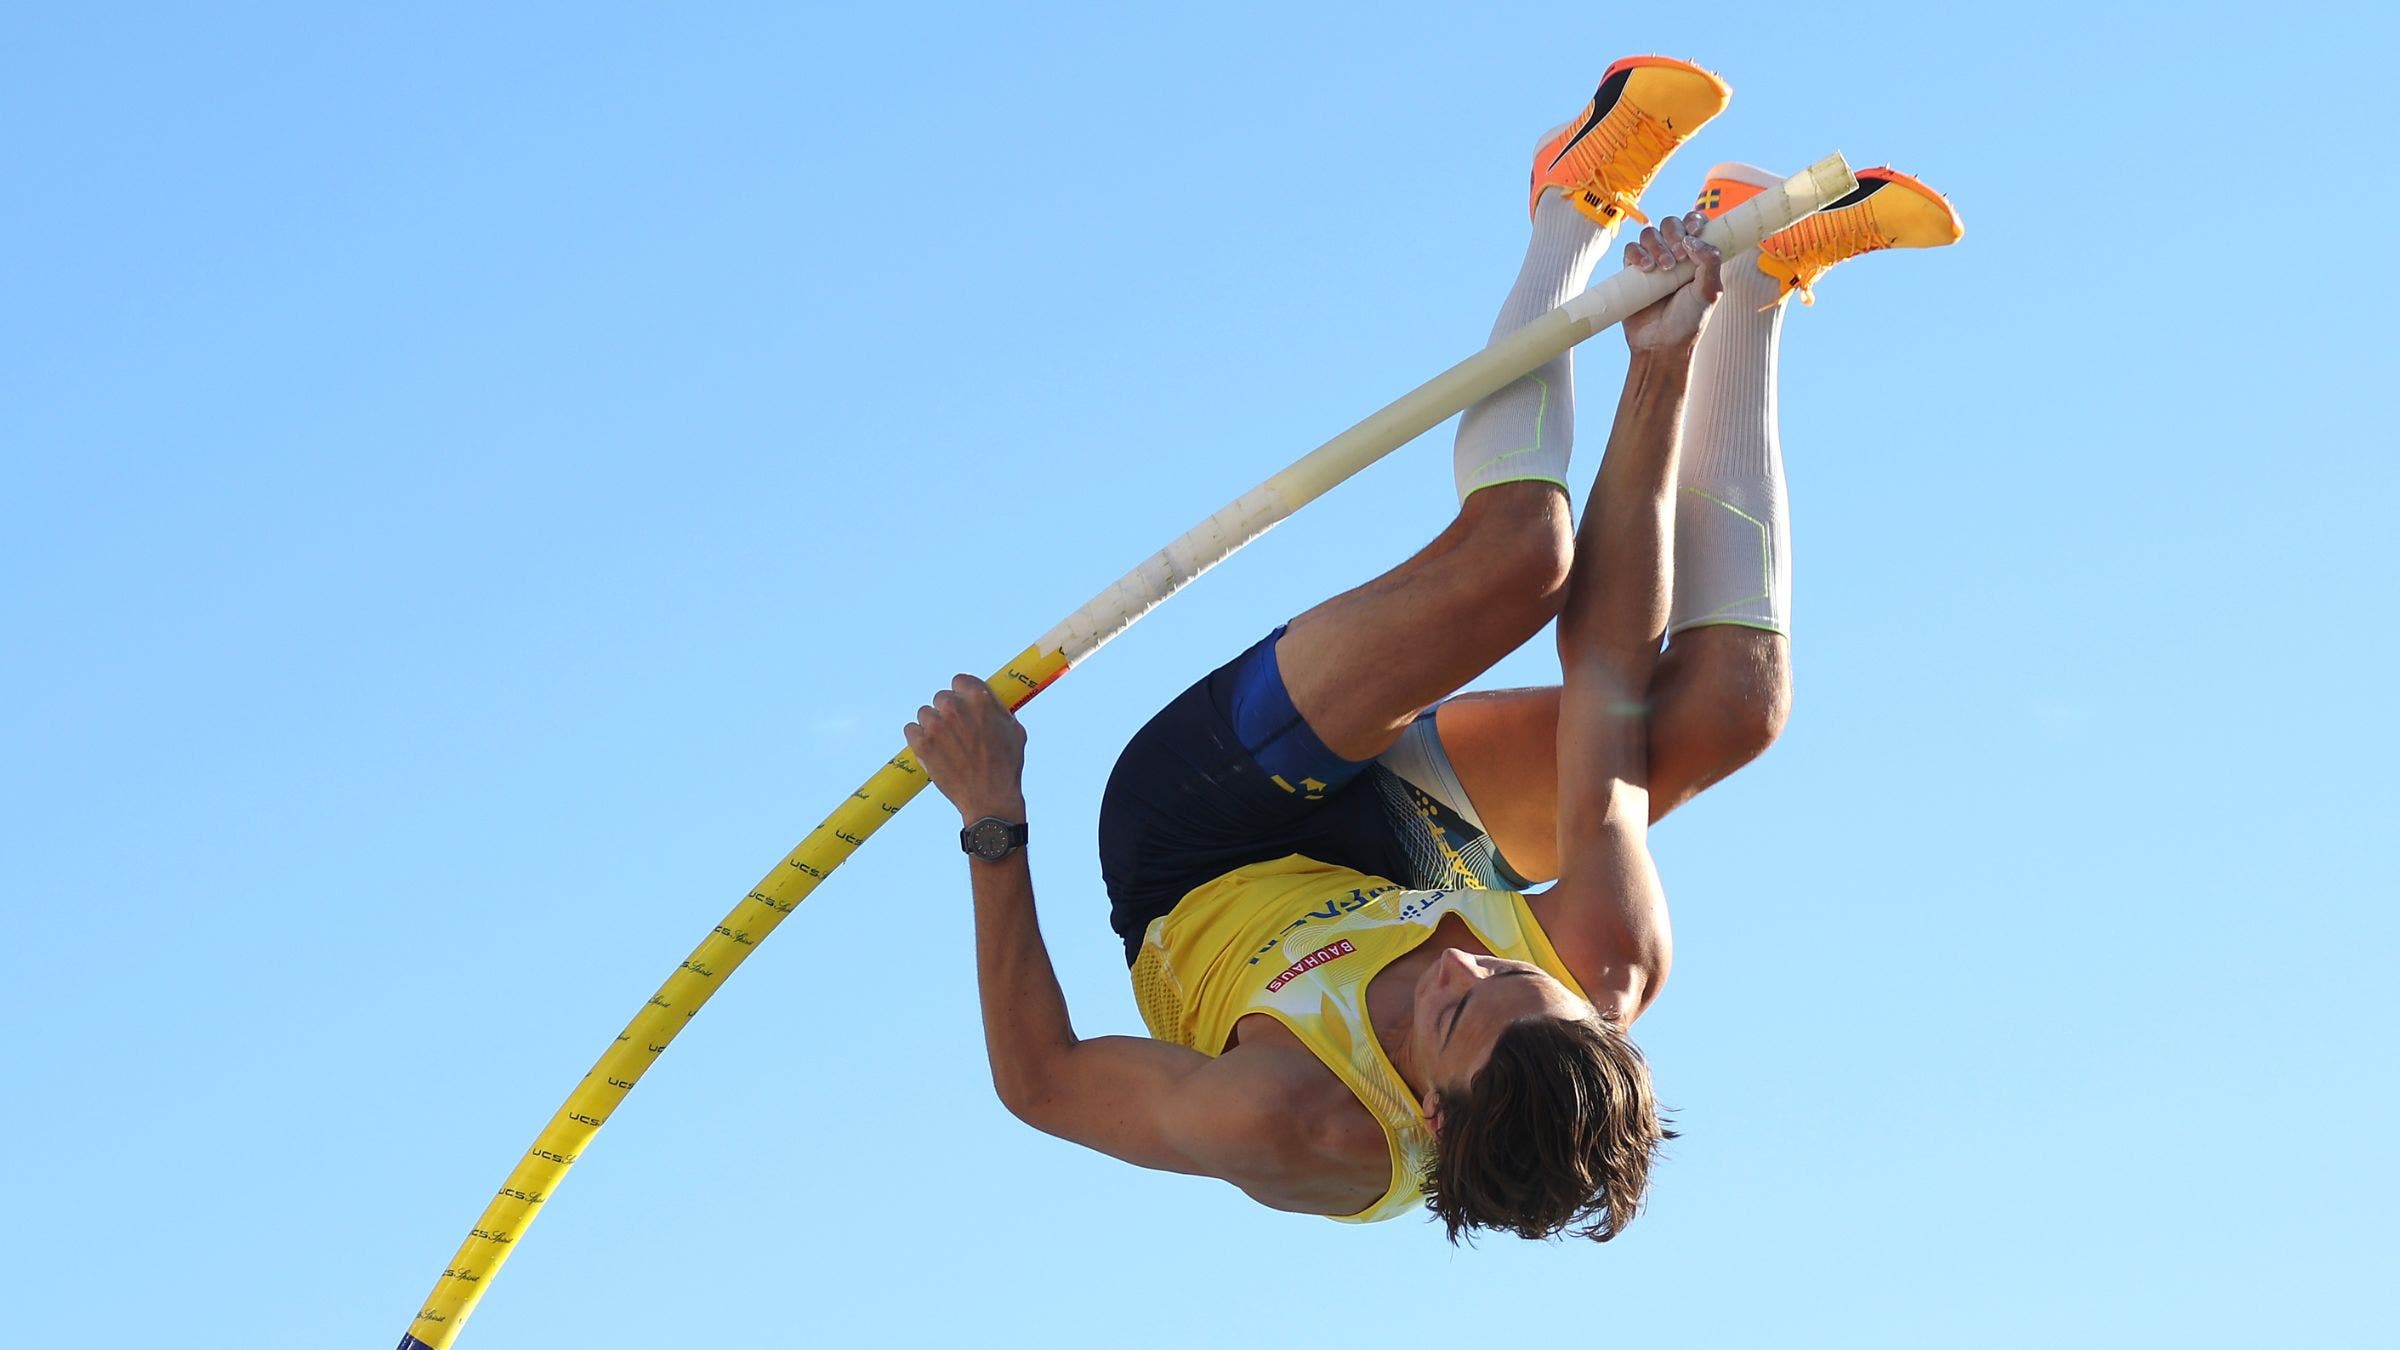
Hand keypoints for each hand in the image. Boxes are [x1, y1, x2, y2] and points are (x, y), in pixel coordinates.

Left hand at [904, 675, 1028, 822]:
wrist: (989, 798)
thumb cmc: (1006, 766)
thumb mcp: (1014, 730)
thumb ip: (997, 709)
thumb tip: (988, 699)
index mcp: (979, 699)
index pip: (959, 680)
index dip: (961, 694)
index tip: (963, 705)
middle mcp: (955, 708)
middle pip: (941, 697)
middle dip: (947, 711)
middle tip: (956, 731)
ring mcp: (936, 726)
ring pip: (924, 713)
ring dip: (932, 725)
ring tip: (945, 745)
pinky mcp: (922, 744)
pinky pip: (910, 730)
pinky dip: (918, 738)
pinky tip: (930, 749)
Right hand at [1620, 212, 1722, 355]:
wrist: (1661, 344)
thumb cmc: (1689, 321)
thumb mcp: (1710, 292)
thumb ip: (1710, 261)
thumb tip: (1692, 240)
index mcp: (1697, 255)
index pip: (1694, 224)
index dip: (1693, 222)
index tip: (1694, 234)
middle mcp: (1674, 254)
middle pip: (1670, 223)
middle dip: (1674, 234)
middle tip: (1678, 258)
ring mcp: (1652, 261)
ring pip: (1649, 234)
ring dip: (1656, 245)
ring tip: (1663, 269)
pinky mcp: (1632, 271)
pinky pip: (1630, 250)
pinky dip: (1637, 253)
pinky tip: (1646, 268)